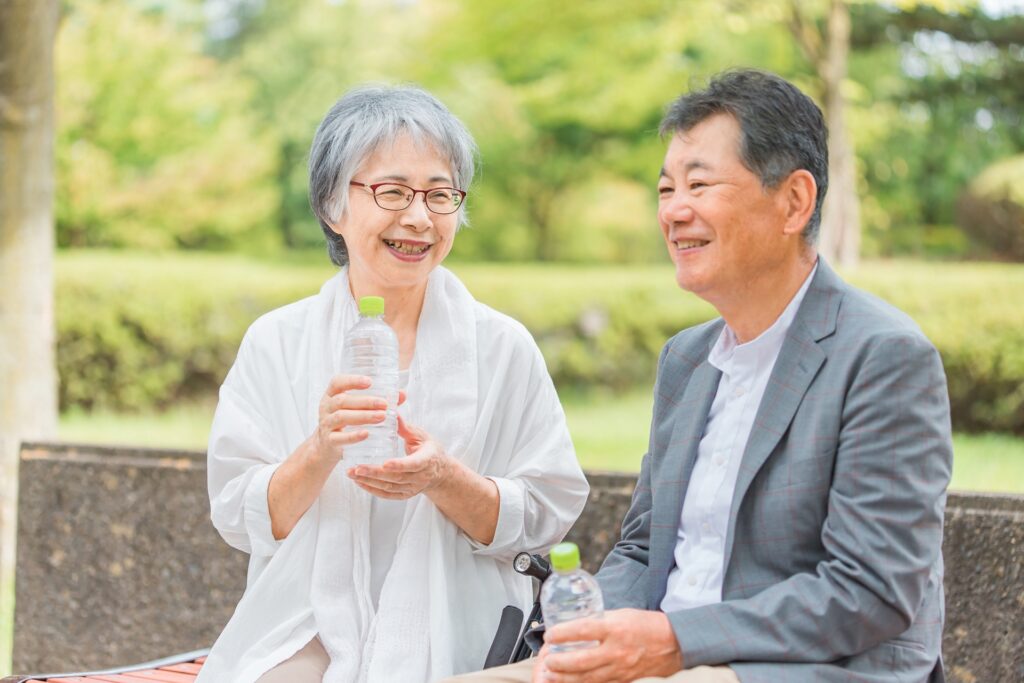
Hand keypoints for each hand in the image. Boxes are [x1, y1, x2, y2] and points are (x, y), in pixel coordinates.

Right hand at [315, 375, 403, 467]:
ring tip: (381, 416)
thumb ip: (378, 401)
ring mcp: (326, 424)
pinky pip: (339, 438)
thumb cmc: (346, 422)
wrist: (327, 447)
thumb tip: (402, 394)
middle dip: (365, 401)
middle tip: (384, 404)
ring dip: (363, 416)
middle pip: (342, 400)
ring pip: (341, 417)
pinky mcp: (329, 441)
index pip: (337, 382)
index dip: (352, 380)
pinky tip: (366, 434)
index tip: (370, 382)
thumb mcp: (356, 409)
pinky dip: (353, 436)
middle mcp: (326, 408)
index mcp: (331, 395)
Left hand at [346, 415, 451, 498]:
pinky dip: (372, 490)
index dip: (399, 465)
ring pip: (389, 487)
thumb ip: (405, 427)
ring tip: (352, 474)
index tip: (385, 463)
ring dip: (369, 482)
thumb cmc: (430, 450)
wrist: (440, 472)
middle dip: (375, 473)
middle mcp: (420, 477)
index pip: (413, 464)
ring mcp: (412, 488)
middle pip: (396, 478)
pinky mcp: (405, 494)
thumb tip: (391, 411)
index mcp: (427, 459)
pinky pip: (387, 495)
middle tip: (357, 468)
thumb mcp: (422, 436)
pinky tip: (359, 482)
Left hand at [533, 609, 682, 682]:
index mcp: (615, 628)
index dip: (562, 634)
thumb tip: (577, 623)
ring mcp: (620, 669)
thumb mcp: (622, 614)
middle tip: (547, 661)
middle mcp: (616, 650)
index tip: (550, 635)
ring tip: (550, 676)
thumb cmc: (648, 626)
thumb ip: (600, 620)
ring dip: (566, 679)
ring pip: (587, 678)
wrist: (675, 644)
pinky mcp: (624, 680)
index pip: (582, 630)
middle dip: (559, 663)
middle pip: (580, 661)